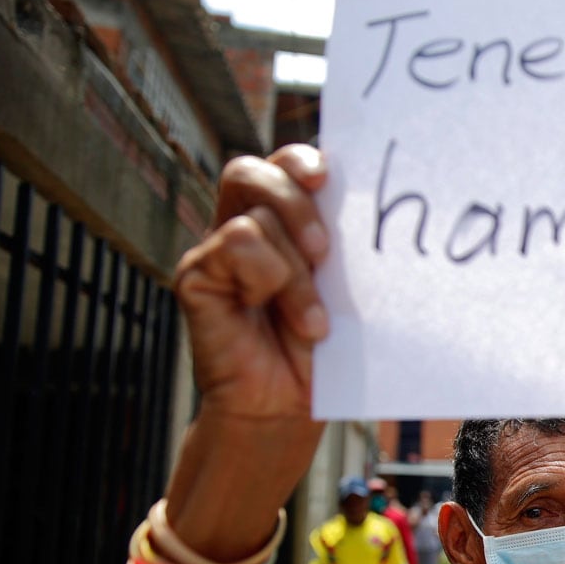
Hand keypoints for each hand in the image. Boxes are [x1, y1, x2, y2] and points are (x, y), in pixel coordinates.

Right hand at [174, 145, 329, 421]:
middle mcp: (244, 225)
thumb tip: (369, 208)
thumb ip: (342, 243)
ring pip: (257, 220)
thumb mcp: (341, 287)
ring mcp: (216, 249)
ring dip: (296, 274)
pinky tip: (271, 313)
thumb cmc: (323, 348)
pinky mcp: (196, 275)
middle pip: (253, 172)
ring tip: (312, 321)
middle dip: (294, 201)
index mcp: (284, 220)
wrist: (287, 405)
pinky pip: (234, 245)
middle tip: (323, 250)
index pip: (285, 165)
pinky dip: (265, 278)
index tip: (326, 176)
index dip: (301, 158)